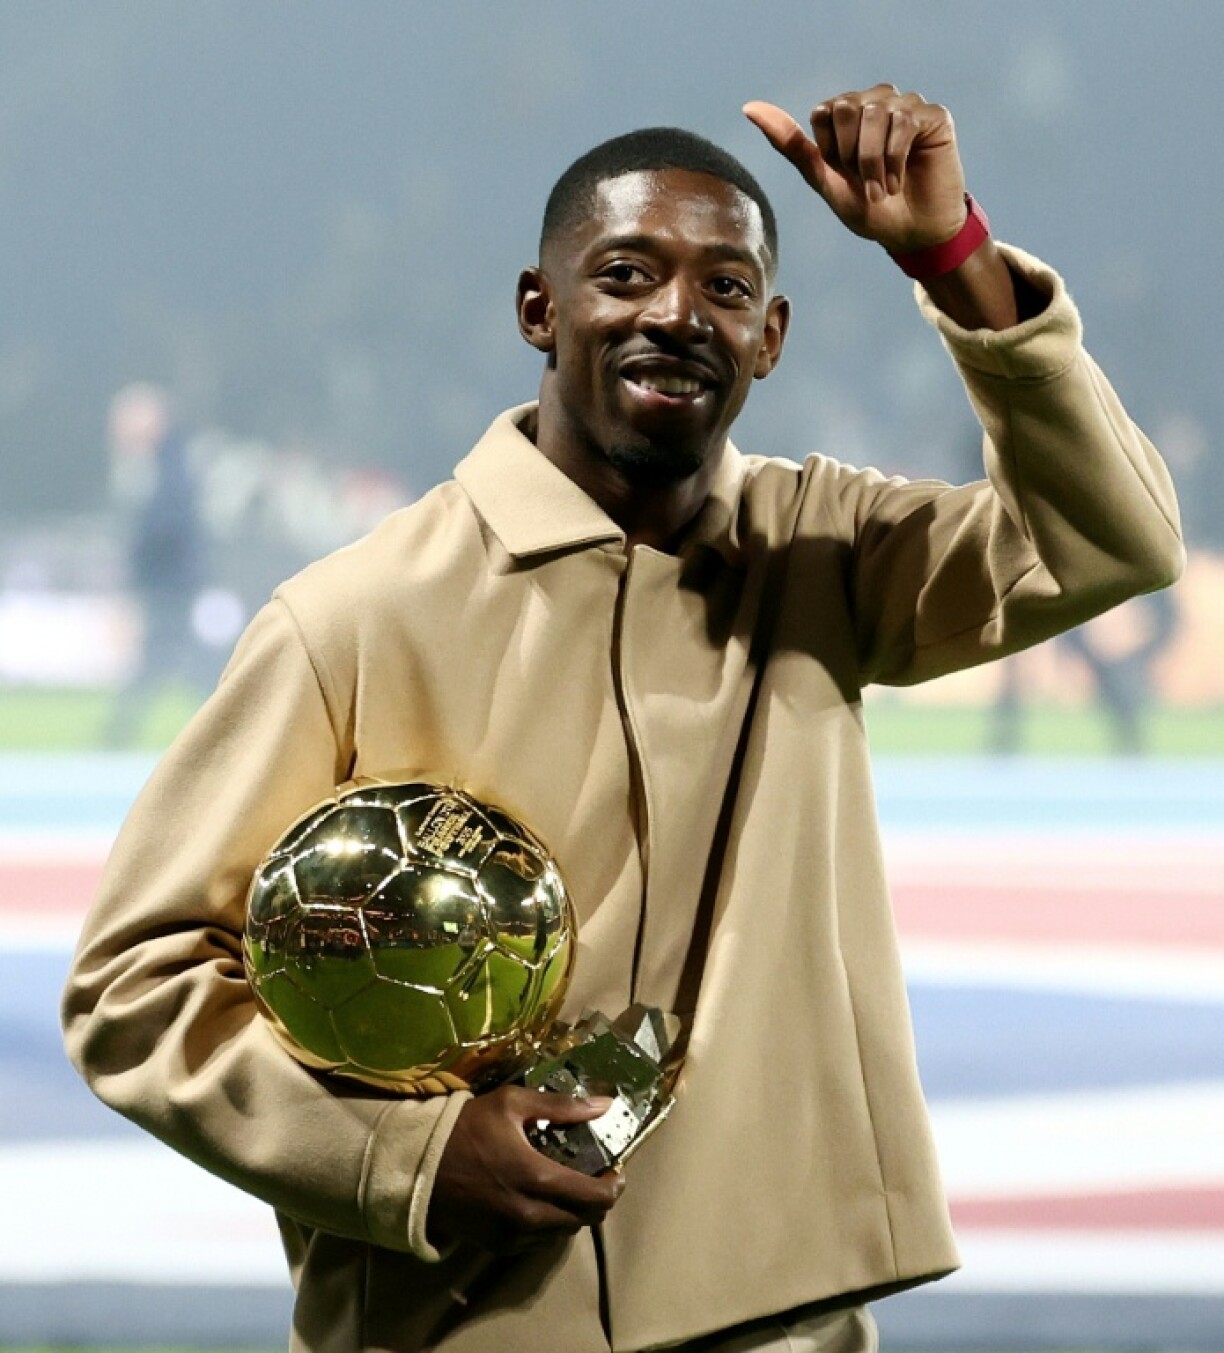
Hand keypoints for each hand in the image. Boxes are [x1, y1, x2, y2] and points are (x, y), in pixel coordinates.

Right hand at [428, 1087, 625, 1253]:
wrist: (418, 1167)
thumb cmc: (467, 1128)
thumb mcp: (513, 1104)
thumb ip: (562, 1106)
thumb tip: (605, 1105)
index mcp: (538, 1179)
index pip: (597, 1198)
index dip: (615, 1185)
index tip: (615, 1167)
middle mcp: (531, 1216)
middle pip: (585, 1220)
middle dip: (598, 1199)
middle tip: (596, 1175)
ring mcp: (513, 1236)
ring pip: (564, 1233)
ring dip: (575, 1213)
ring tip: (571, 1186)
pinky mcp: (499, 1246)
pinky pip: (540, 1242)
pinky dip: (551, 1224)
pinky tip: (544, 1200)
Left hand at [744, 85, 966, 252]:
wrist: (912, 234)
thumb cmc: (871, 211)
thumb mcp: (825, 182)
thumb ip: (792, 145)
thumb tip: (749, 107)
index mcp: (846, 116)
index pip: (823, 113)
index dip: (831, 151)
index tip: (844, 176)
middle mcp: (874, 103)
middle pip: (847, 107)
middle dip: (852, 156)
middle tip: (866, 186)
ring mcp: (905, 106)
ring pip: (876, 113)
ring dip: (874, 163)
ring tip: (884, 189)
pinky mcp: (932, 115)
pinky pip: (905, 121)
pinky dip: (896, 158)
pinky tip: (900, 181)